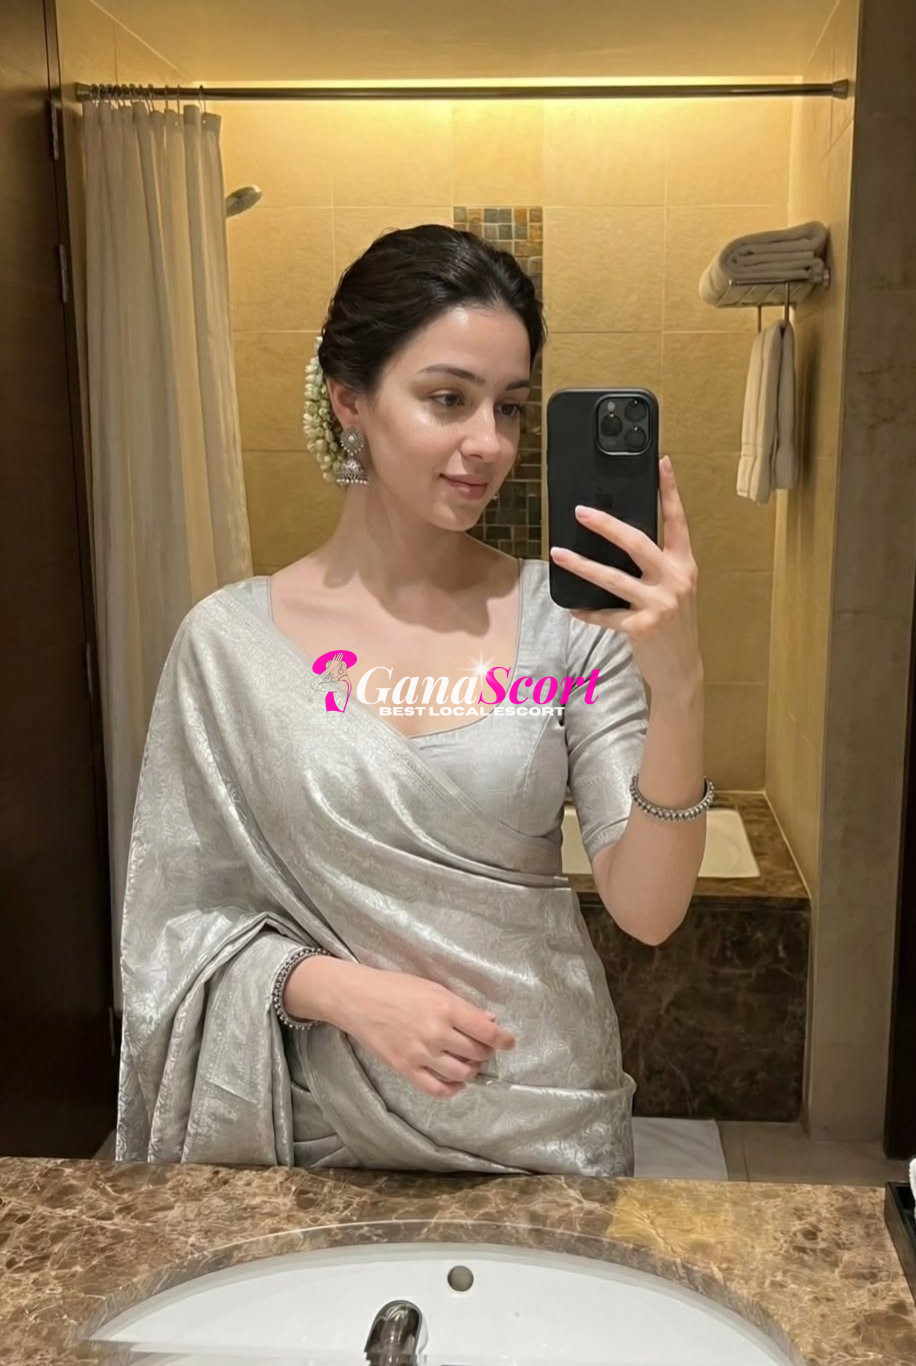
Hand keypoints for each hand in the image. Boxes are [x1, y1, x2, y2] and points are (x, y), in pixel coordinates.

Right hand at [326, 962, 516, 1099]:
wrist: (357, 999)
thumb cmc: (395, 987)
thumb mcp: (432, 988)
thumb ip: (462, 1007)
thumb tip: (490, 1022)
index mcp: (446, 1007)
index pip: (486, 1031)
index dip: (503, 1039)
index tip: (509, 1042)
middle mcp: (436, 1033)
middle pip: (476, 1053)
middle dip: (485, 1052)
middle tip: (483, 1048)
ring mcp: (421, 1054)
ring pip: (462, 1073)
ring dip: (472, 1070)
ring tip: (469, 1062)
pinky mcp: (406, 1069)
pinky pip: (438, 1090)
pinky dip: (453, 1089)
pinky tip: (456, 1081)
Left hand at [549, 454, 702, 701]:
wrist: (682, 667)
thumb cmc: (673, 623)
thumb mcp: (674, 588)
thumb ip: (657, 564)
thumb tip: (620, 537)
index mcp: (684, 564)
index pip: (677, 521)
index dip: (670, 491)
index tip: (662, 462)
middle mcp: (675, 579)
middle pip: (637, 542)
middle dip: (606, 525)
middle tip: (580, 512)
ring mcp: (659, 604)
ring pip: (612, 578)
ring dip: (581, 565)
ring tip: (558, 554)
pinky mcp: (641, 627)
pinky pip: (605, 615)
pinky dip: (587, 612)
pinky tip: (572, 608)